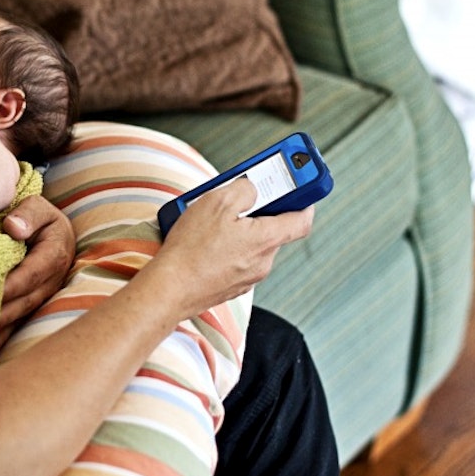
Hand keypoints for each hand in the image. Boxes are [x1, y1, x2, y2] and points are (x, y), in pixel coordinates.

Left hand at [0, 195, 73, 351]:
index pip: (29, 275)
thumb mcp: (38, 206)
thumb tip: (12, 228)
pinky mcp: (32, 306)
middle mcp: (51, 282)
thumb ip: (28, 213)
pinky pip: (17, 325)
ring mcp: (42, 297)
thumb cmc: (38, 217)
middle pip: (23, 302)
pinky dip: (1, 339)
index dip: (8, 286)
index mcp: (54, 256)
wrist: (51, 231)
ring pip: (20, 317)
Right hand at [148, 177, 315, 319]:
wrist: (170, 289)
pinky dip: (228, 247)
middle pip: (273, 229)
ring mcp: (248, 277)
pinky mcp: (232, 286)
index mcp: (266, 239)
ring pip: (253, 244)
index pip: (302, 219)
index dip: (304, 200)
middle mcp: (263, 262)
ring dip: (240, 230)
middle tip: (240, 199)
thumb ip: (245, 189)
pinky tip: (206, 242)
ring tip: (212, 221)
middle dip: (259, 211)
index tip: (302, 186)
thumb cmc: (191, 249)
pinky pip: (238, 259)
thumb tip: (253, 189)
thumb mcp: (217, 202)